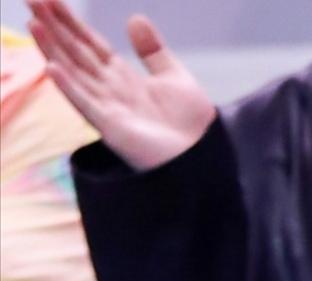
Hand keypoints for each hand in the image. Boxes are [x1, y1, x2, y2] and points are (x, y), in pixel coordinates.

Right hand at [28, 1, 214, 170]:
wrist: (207, 159)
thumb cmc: (194, 128)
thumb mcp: (175, 78)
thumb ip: (153, 51)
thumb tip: (135, 19)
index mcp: (123, 80)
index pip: (90, 44)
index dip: (71, 21)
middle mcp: (111, 93)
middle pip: (76, 54)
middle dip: (54, 27)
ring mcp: (110, 111)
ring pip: (74, 74)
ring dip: (52, 50)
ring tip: (33, 23)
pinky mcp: (114, 130)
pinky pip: (87, 106)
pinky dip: (69, 87)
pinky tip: (52, 68)